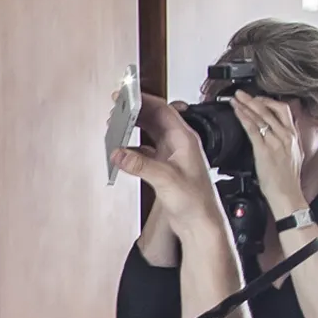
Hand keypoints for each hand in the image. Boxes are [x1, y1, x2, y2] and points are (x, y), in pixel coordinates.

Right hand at [113, 95, 218, 229]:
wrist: (200, 223)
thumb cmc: (195, 201)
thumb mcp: (166, 179)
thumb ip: (140, 165)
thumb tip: (119, 153)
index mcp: (184, 139)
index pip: (163, 109)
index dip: (144, 99)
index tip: (127, 95)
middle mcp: (179, 144)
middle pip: (155, 118)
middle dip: (136, 111)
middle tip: (117, 106)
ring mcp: (172, 155)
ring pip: (150, 132)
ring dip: (134, 127)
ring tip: (117, 124)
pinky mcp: (165, 167)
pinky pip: (146, 150)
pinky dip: (133, 147)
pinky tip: (123, 150)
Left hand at [231, 92, 307, 217]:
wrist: (287, 195)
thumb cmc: (287, 181)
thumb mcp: (291, 156)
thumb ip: (284, 143)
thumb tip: (274, 135)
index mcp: (293, 137)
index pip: (283, 111)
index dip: (268, 102)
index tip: (257, 98)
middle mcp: (286, 136)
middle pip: (271, 109)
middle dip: (255, 99)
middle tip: (241, 93)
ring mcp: (276, 142)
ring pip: (261, 116)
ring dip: (246, 105)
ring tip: (235, 99)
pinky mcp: (265, 150)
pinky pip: (253, 129)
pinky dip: (244, 117)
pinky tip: (237, 112)